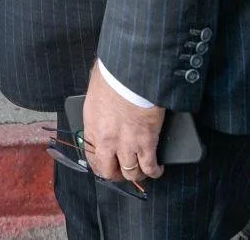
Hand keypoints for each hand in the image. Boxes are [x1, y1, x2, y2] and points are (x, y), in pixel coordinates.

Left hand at [83, 62, 165, 185]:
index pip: (91, 157)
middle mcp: (107, 141)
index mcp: (92, 127)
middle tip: (122, 172)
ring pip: (131, 172)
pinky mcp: (146, 143)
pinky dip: (154, 171)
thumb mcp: (96, 93)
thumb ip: (98, 107)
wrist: (130, 75)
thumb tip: (102, 107)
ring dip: (137, 174)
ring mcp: (127, 145)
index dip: (100, 165)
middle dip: (117, 174)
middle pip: (109, 171)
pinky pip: (150, 166)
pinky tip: (157, 169)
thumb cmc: (113, 76)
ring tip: (142, 171)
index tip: (105, 166)